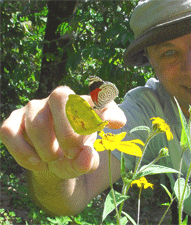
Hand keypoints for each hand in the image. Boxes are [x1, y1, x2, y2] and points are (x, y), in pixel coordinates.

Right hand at [0, 86, 125, 178]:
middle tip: (72, 153)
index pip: (93, 95)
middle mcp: (58, 99)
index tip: (112, 124)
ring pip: (37, 121)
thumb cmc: (75, 153)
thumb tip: (86, 155)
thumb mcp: (87, 159)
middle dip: (68, 131)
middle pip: (60, 96)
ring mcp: (34, 107)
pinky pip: (10, 132)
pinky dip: (24, 153)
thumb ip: (90, 159)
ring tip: (53, 161)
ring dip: (47, 148)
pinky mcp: (13, 120)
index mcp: (82, 103)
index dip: (100, 106)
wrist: (53, 162)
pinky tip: (38, 163)